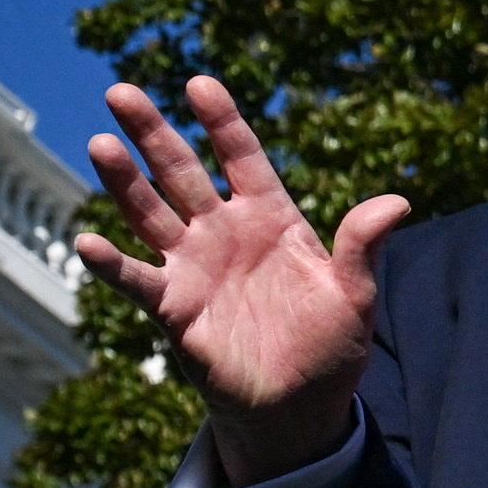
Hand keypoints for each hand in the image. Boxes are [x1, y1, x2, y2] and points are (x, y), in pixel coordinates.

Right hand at [80, 77, 410, 482]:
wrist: (300, 404)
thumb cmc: (330, 345)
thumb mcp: (356, 295)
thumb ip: (364, 247)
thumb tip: (398, 203)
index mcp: (271, 217)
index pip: (242, 157)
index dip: (222, 121)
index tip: (200, 83)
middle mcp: (223, 232)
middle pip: (181, 172)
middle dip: (152, 134)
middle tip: (120, 92)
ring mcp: (193, 267)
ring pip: (150, 214)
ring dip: (124, 183)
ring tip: (101, 144)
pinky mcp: (174, 309)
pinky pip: (137, 281)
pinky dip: (113, 265)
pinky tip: (89, 244)